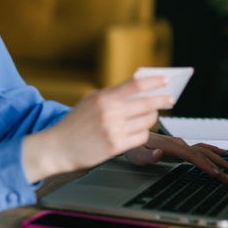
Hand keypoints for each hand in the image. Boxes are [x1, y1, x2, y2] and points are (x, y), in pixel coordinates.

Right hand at [22, 77, 172, 182]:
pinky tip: (137, 131)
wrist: (58, 147)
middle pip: (147, 104)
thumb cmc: (74, 124)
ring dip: (151, 118)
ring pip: (147, 121)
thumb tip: (137, 87)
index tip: (166, 80)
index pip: (135, 85)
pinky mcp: (116, 146)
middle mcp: (110, 112)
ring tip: (147, 117)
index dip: (154, 81)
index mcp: (103, 97)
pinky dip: (143, 133)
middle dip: (161, 101)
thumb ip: (112, 94)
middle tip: (170, 99)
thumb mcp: (90, 101)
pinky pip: (141, 137)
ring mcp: (113, 129)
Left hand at [124, 132, 227, 182]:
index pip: (191, 156)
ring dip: (218, 159)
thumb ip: (148, 156)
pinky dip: (212, 150)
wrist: (129, 134)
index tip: (215, 173)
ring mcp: (180, 143)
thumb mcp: (136, 155)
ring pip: (203, 150)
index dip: (203, 165)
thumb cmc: (132, 148)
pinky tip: (221, 153)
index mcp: (169, 146)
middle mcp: (177, 143)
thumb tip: (161, 154)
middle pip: (201, 154)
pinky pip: (199, 147)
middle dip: (217, 165)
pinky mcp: (180, 145)